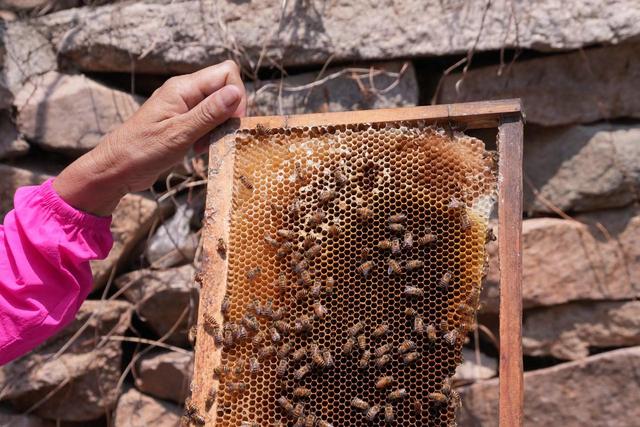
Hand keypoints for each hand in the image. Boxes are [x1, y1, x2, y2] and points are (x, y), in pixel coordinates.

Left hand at [54, 61, 245, 215]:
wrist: (116, 169)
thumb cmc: (141, 150)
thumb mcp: (180, 133)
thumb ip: (209, 113)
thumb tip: (236, 92)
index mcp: (183, 88)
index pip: (226, 74)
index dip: (236, 96)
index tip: (231, 122)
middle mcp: (185, 92)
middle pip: (225, 89)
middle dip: (230, 114)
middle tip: (217, 136)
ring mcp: (183, 107)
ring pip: (219, 107)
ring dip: (220, 127)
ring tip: (204, 145)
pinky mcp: (183, 123)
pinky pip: (208, 121)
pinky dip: (210, 135)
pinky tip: (199, 149)